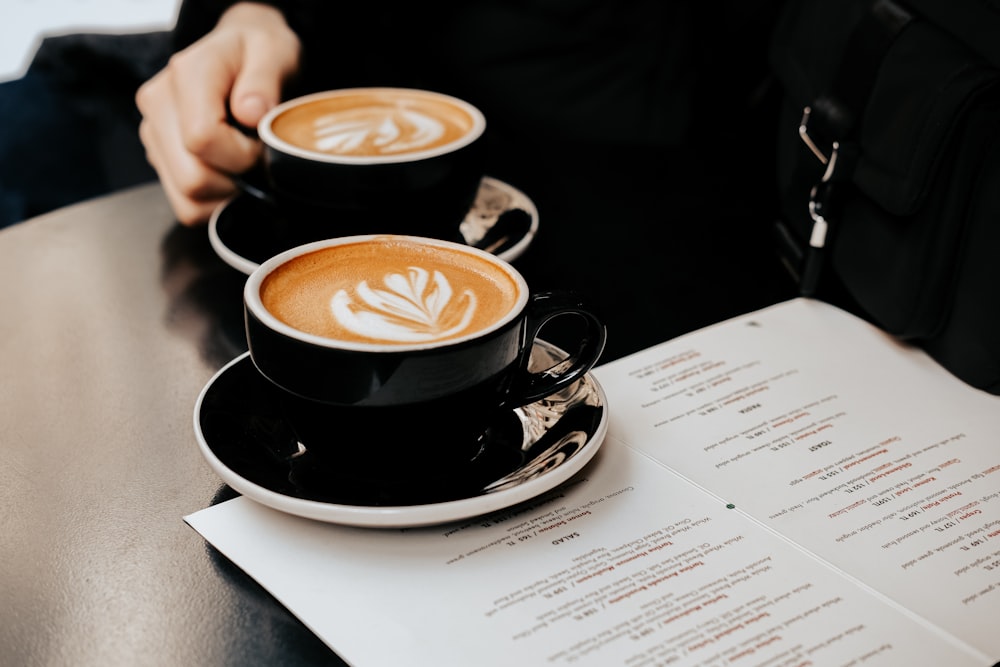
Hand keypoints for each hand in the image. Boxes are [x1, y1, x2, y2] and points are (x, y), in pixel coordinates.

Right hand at [136, 2, 300, 225]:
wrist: (243, 53)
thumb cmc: (259, 54)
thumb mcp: (274, 52)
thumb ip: (264, 81)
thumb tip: (250, 114)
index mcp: (185, 75)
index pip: (202, 140)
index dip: (242, 154)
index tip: (261, 141)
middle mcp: (157, 104)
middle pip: (192, 178)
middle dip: (236, 179)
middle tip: (255, 155)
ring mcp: (153, 133)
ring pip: (187, 199)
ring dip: (226, 193)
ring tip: (242, 162)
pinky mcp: (159, 157)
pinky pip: (186, 206)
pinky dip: (214, 202)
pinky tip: (230, 174)